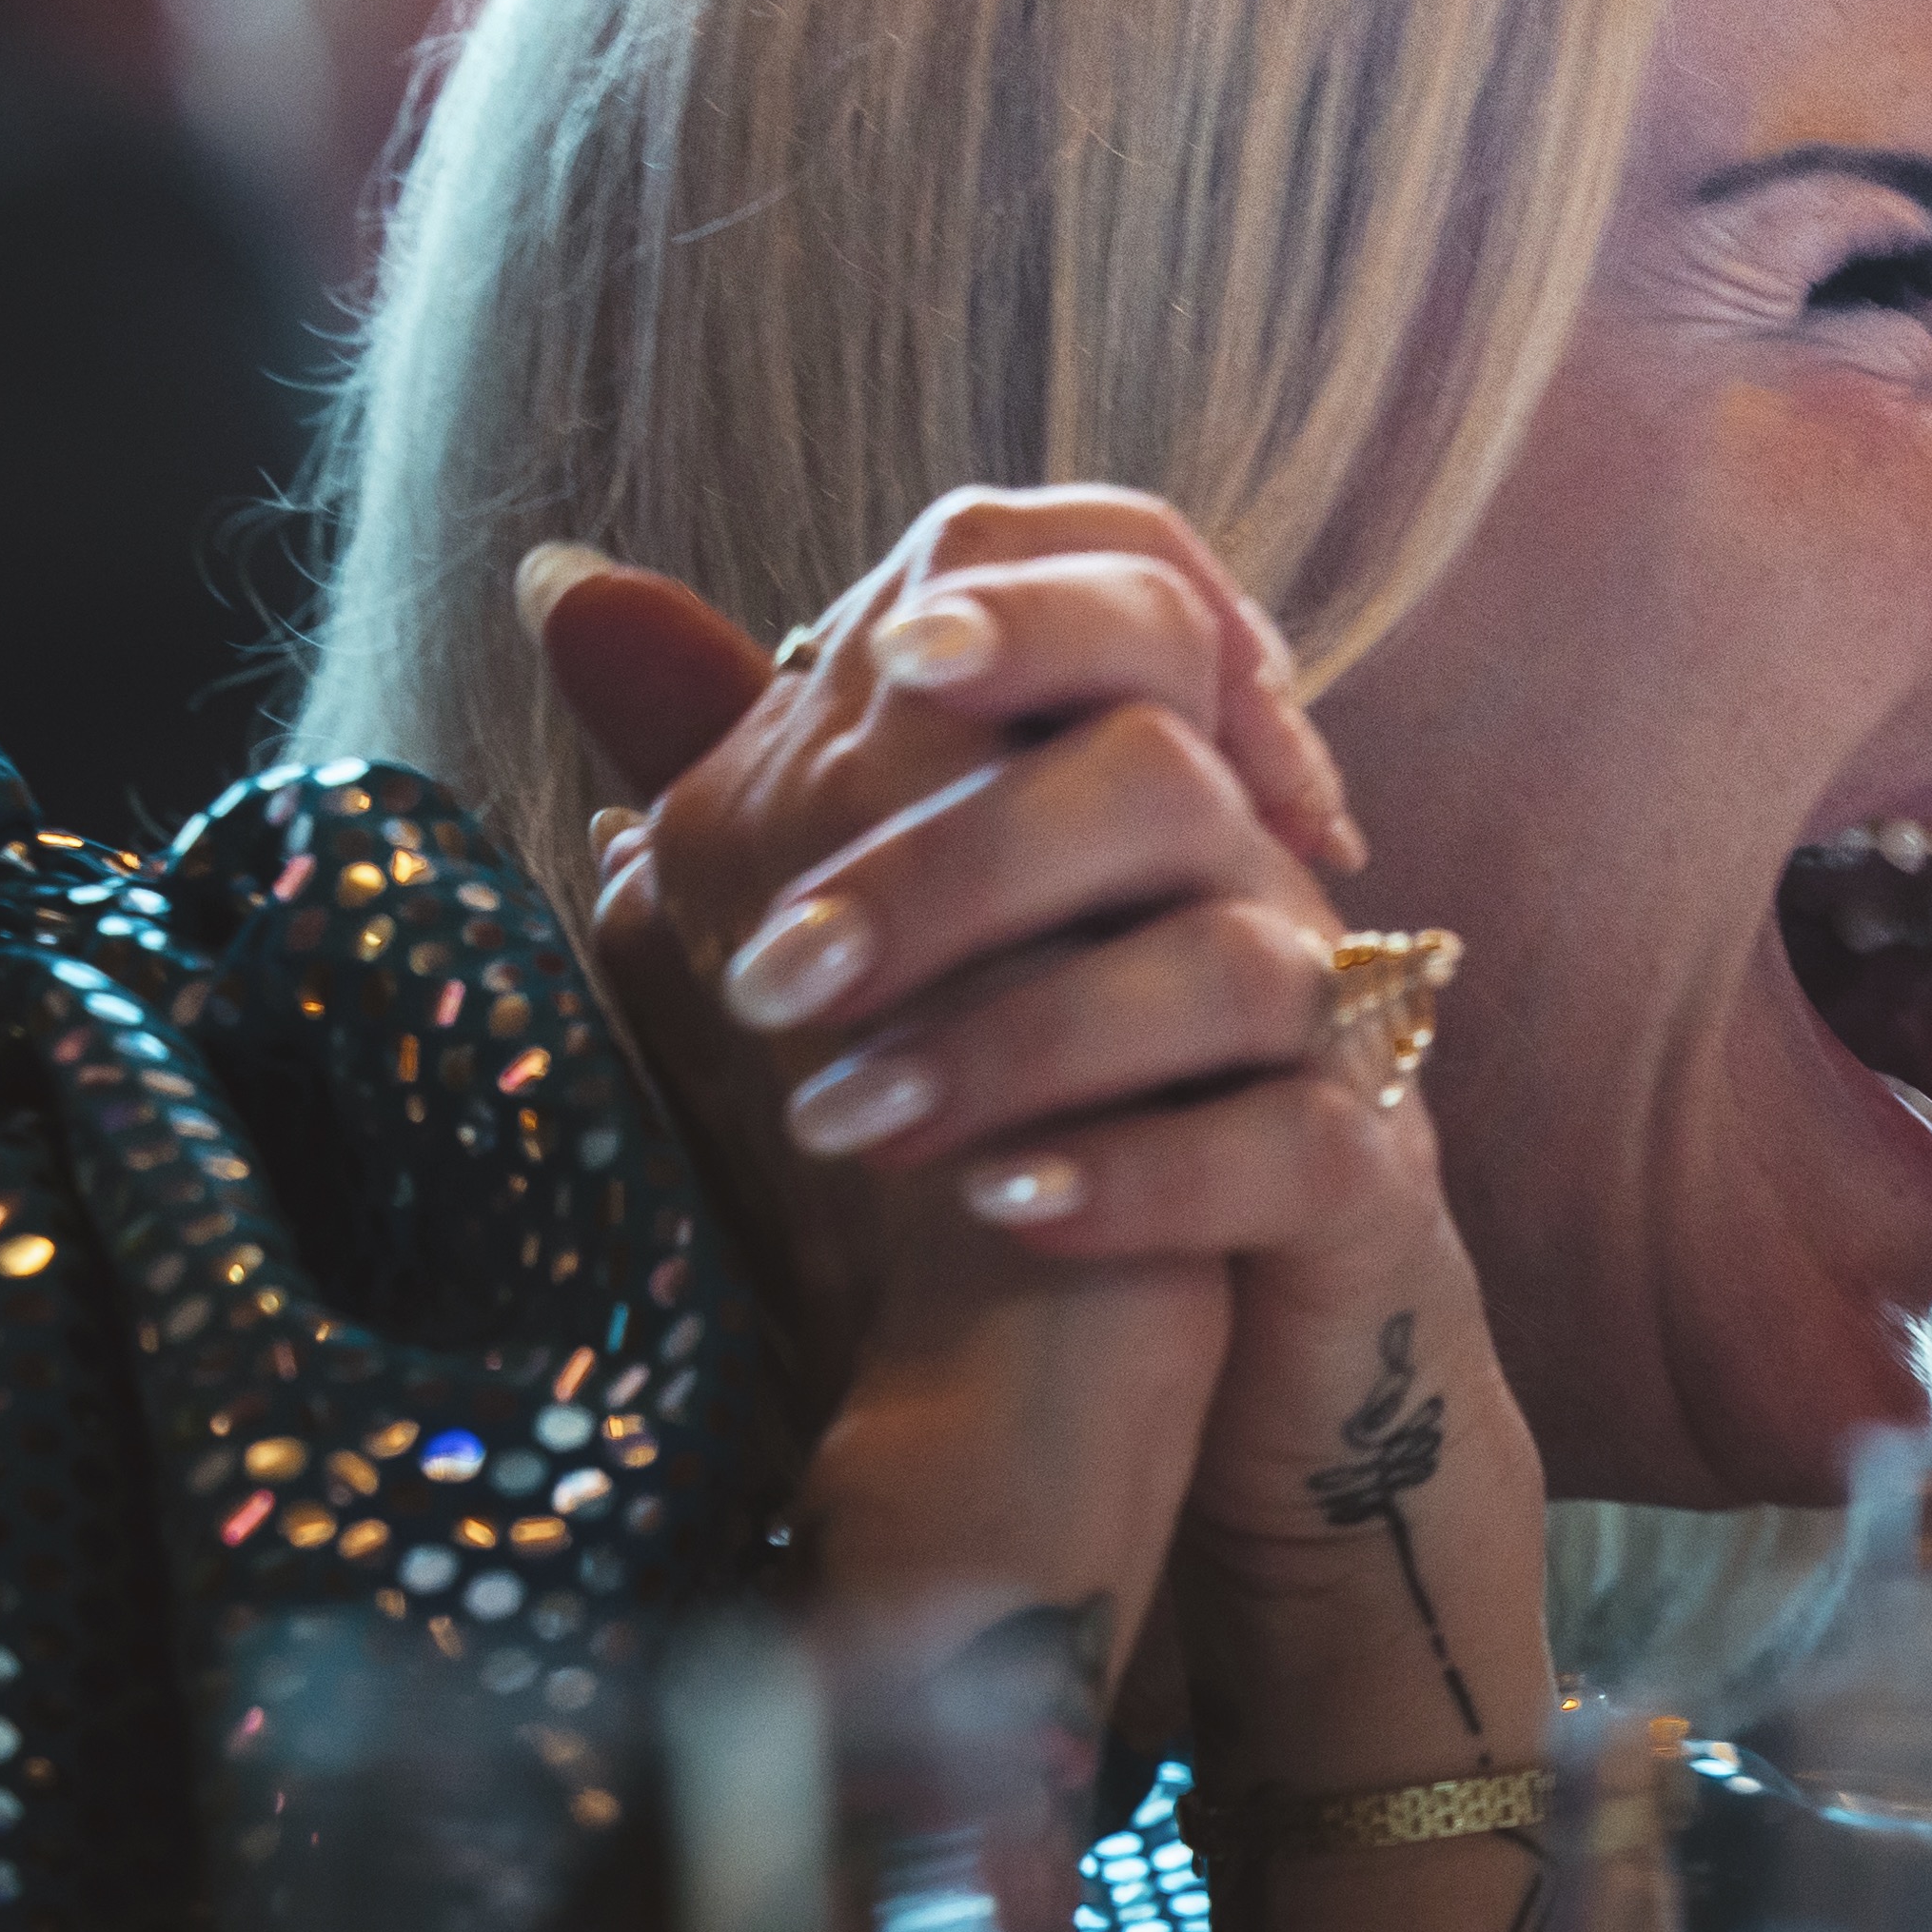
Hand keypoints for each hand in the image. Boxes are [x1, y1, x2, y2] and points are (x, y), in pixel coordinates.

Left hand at [529, 492, 1434, 1685]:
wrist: (1161, 1339)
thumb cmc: (1004, 1090)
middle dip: (953, 866)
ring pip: (1226, 964)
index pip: (1135, 593)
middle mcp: (1245, 873)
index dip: (1031, 601)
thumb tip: (570, 593)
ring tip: (840, 1126)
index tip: (899, 659)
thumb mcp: (865, 922)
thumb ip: (752, 766)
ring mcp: (1322, 1022)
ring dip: (1016, 1038)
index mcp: (1133, 775)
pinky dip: (1141, 1175)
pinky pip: (1292, 1145)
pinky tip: (1004, 1206)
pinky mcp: (1361, 1174)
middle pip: (1156, 771)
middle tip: (772, 983)